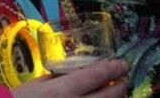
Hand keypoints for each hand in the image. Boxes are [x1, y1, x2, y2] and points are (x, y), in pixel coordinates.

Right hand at [11, 58, 127, 96]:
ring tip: (114, 95)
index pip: (96, 76)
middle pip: (108, 97)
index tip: (122, 64)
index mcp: (60, 91)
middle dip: (120, 87)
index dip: (113, 68)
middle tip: (123, 81)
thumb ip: (58, 78)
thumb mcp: (36, 85)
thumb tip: (79, 71)